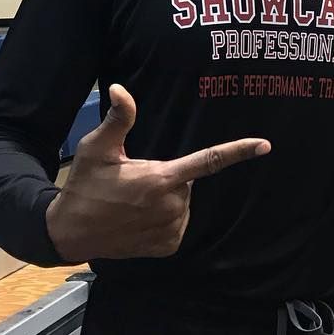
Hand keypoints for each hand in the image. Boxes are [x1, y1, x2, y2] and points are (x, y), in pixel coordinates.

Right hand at [45, 83, 269, 262]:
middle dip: (169, 177)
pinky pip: (177, 224)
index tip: (265, 145)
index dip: (239, 151)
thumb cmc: (84, 186)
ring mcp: (171, 228)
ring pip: (182, 202)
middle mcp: (172, 205)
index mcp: (161, 179)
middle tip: (134, 181)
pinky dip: (164, 219)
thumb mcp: (97, 148)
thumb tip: (121, 89)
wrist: (69, 232)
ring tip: (133, 201)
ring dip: (166, 199)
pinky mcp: (167, 246)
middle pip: (187, 181)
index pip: (209, 161)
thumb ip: (119, 119)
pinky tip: (139, 219)